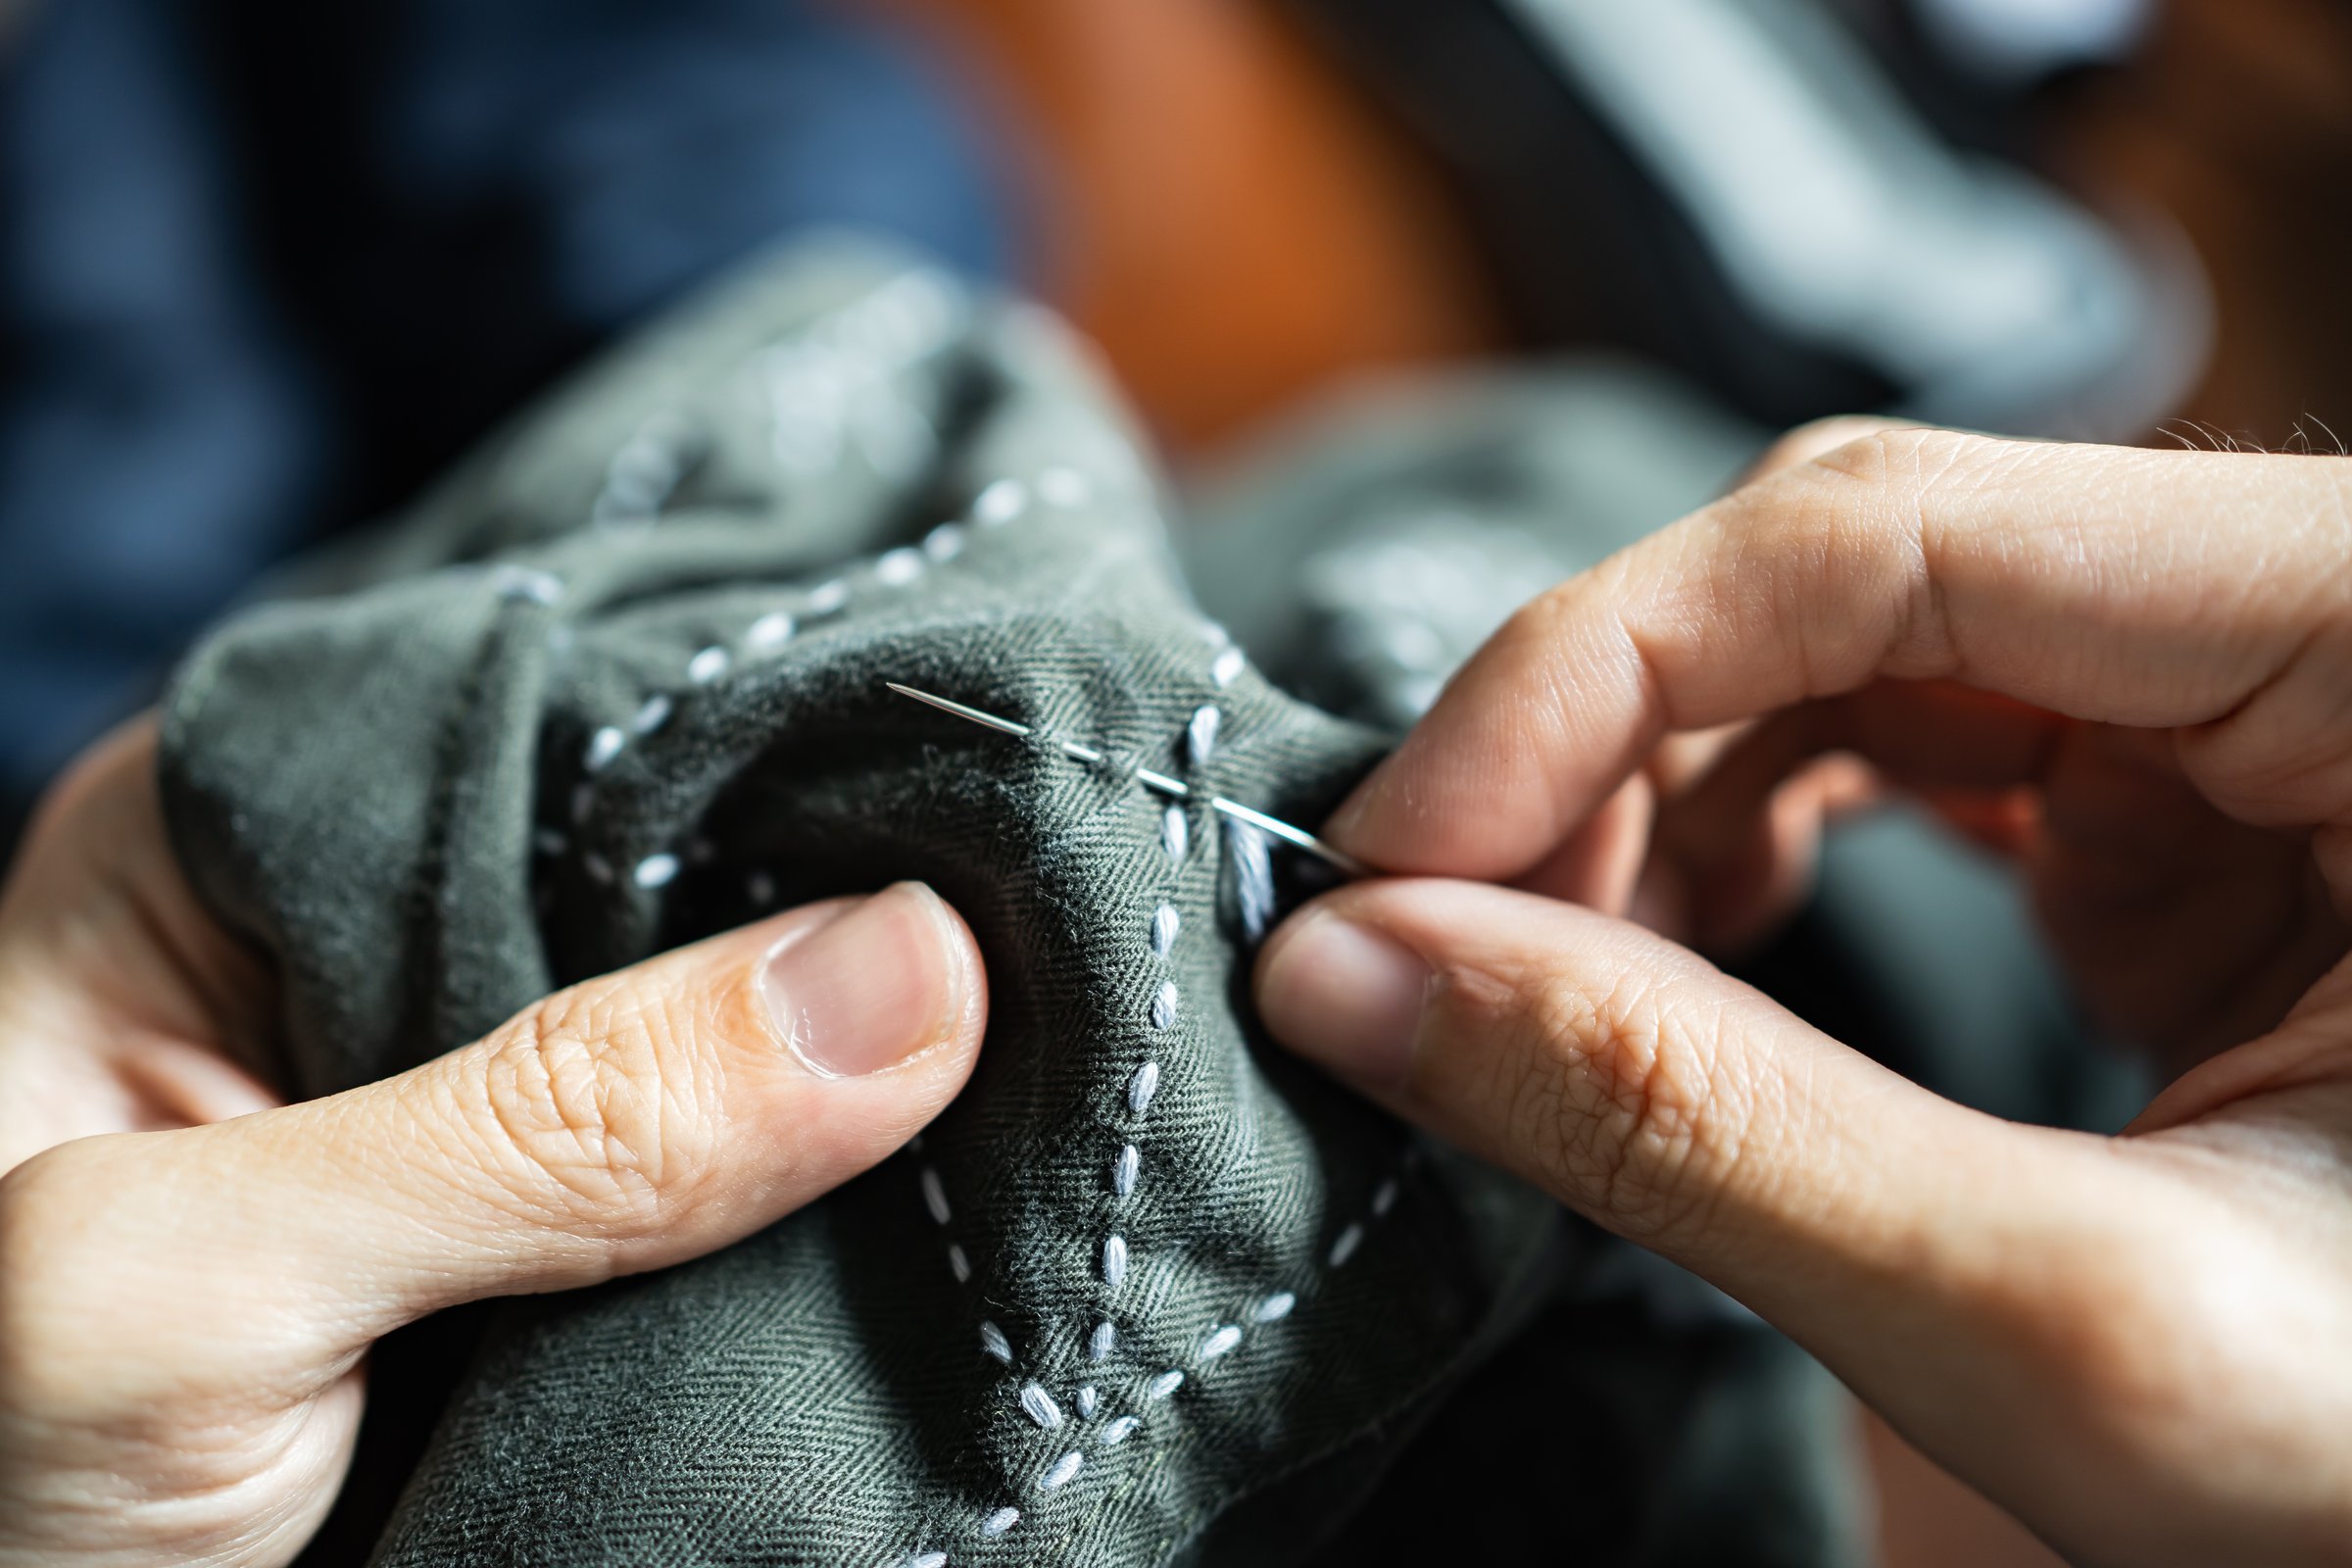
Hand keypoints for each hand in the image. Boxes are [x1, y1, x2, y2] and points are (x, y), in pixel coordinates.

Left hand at [0, 722, 987, 1566]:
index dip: (779, 761)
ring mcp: (469, 1109)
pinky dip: (833, 1221)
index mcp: (240, 854)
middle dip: (845, 944)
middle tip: (1066, 954)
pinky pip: (733, 1200)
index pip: (565, 728)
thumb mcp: (193, 1289)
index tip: (994, 808)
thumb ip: (532, 1128)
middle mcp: (368, 947)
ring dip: (862, 1102)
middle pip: (676, 887)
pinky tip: (950, 1200)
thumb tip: (911, 979)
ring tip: (1059, 1066)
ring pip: (729, 1054)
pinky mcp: (549, 1255)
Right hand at [1254, 426, 2351, 1566]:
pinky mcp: (2211, 804)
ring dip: (1664, 796)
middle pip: (1856, 569)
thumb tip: (1348, 972)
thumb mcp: (2079, 1321)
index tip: (1388, 859)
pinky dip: (1759, 843)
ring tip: (1563, 974)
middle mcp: (2325, 617)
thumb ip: (1697, 1127)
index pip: (1894, 535)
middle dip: (1608, 750)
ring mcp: (2267, 704)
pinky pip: (1923, 742)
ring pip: (1861, 645)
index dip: (1588, 671)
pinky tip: (1694, 959)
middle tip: (1438, 944)